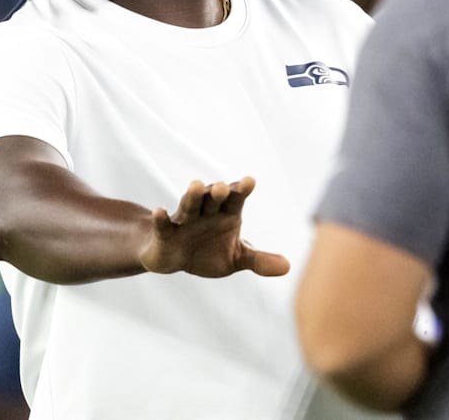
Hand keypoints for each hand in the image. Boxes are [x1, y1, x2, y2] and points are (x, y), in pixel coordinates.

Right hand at [138, 177, 290, 277]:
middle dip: (217, 192)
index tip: (250, 181)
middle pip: (212, 199)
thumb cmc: (208, 253)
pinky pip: (163, 224)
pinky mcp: (165, 233)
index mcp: (226, 214)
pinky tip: (160, 211)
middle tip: (222, 187)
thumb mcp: (235, 258)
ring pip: (189, 205)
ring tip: (195, 186)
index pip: (235, 199)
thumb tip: (287, 267)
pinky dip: (161, 219)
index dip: (241, 190)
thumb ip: (258, 260)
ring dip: (192, 196)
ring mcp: (184, 220)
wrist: (175, 259)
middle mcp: (206, 212)